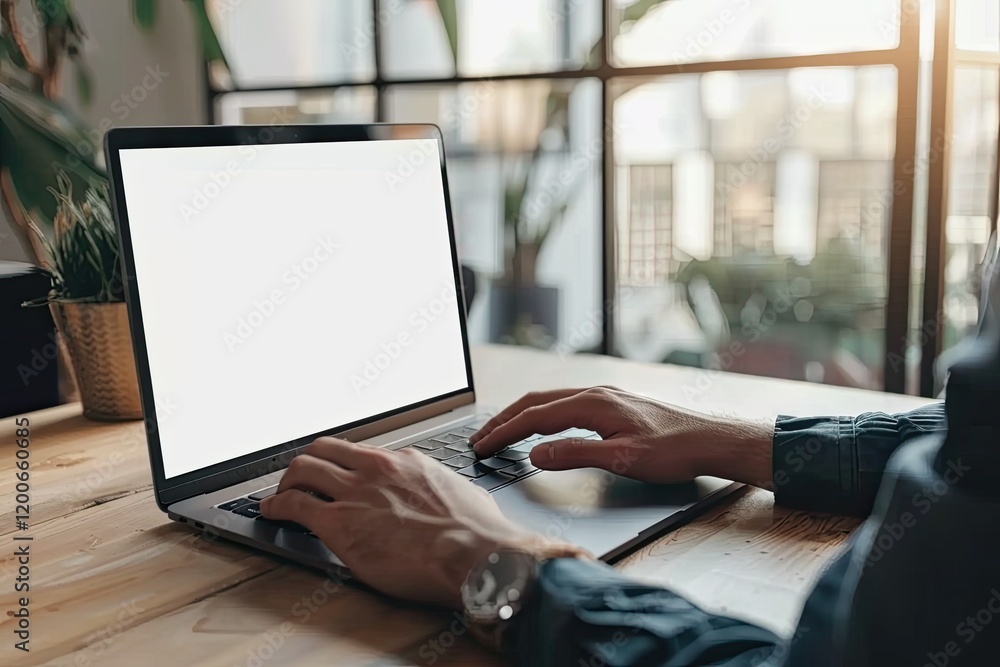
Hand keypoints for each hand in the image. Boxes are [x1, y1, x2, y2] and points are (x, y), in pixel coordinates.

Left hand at [259, 438, 555, 607]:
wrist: (474, 553)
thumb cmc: (477, 532)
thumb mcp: (459, 494)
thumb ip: (440, 491)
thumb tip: (447, 499)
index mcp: (406, 461)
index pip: (360, 452)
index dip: (342, 463)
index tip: (337, 472)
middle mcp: (376, 468)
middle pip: (324, 450)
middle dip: (307, 463)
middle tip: (300, 479)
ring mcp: (355, 492)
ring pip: (303, 469)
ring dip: (287, 482)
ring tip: (281, 495)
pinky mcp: (338, 522)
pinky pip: (293, 505)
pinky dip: (276, 507)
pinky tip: (271, 513)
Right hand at [471, 387, 773, 485]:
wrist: (711, 439)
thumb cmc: (674, 451)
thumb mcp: (623, 460)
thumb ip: (576, 455)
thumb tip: (534, 455)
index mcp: (593, 404)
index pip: (534, 416)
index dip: (504, 432)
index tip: (481, 446)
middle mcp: (594, 393)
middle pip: (535, 402)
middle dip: (503, 420)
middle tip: (479, 439)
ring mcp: (604, 396)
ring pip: (549, 400)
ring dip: (520, 415)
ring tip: (500, 432)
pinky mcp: (612, 403)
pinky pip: (564, 403)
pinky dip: (541, 413)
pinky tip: (541, 425)